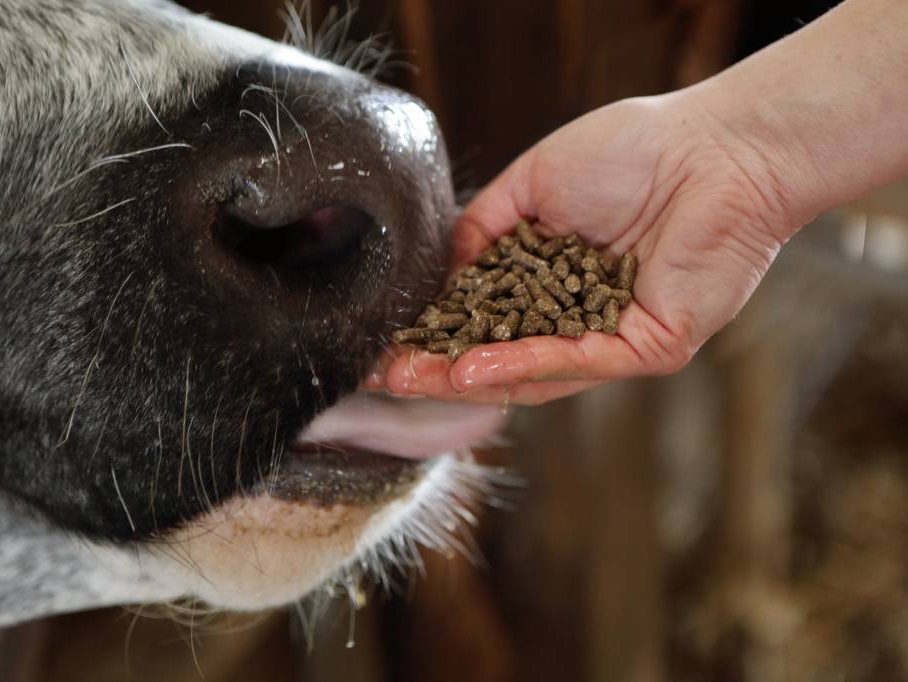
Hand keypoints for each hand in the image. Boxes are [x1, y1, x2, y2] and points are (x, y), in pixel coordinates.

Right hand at [371, 91, 798, 403]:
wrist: (715, 147)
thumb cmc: (634, 153)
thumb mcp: (533, 183)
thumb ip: (482, 227)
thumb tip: (441, 271)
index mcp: (551, 281)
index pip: (483, 318)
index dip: (433, 332)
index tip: (384, 343)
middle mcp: (577, 316)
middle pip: (499, 357)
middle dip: (438, 369)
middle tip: (383, 376)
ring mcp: (611, 337)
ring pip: (531, 372)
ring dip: (469, 378)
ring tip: (413, 378)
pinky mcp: (646, 347)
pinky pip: (577, 362)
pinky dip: (522, 364)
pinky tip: (471, 367)